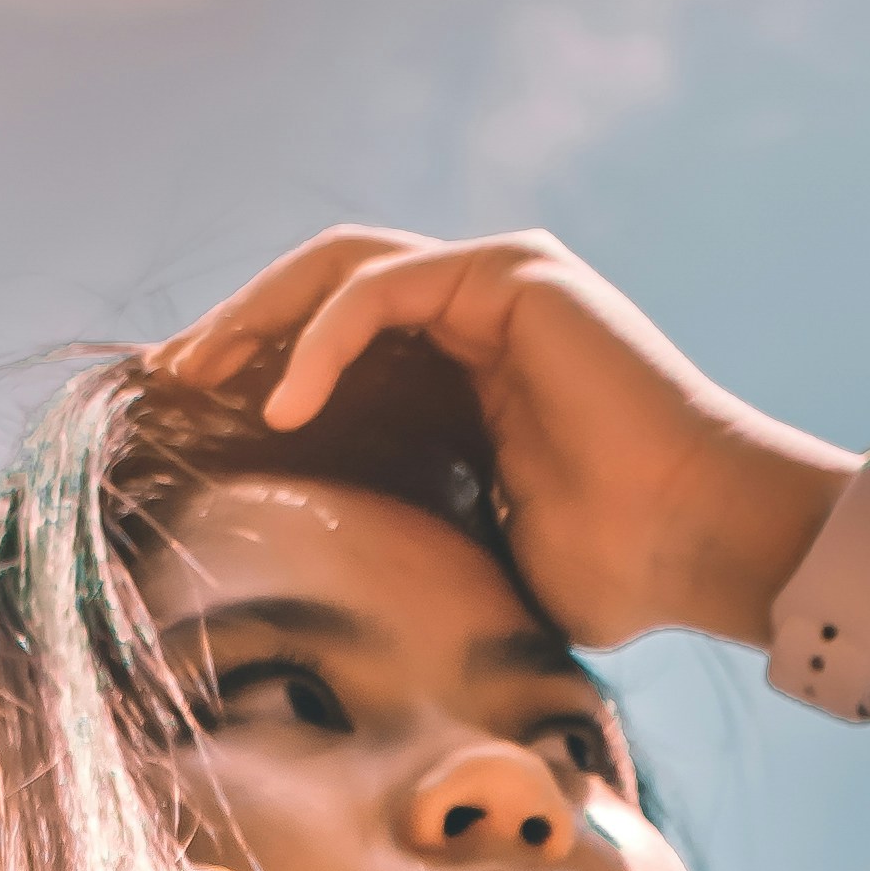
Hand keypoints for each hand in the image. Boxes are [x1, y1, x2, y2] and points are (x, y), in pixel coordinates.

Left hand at [164, 223, 831, 653]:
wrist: (701, 543)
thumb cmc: (616, 571)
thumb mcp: (475, 556)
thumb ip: (411, 533)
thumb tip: (329, 599)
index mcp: (469, 370)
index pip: (340, 345)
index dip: (260, 371)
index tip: (189, 423)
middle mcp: (481, 311)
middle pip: (324, 290)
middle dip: (238, 328)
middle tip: (169, 382)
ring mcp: (497, 283)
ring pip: (340, 271)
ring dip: (257, 318)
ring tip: (195, 378)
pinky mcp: (512, 274)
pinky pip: (381, 292)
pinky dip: (321, 341)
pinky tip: (281, 405)